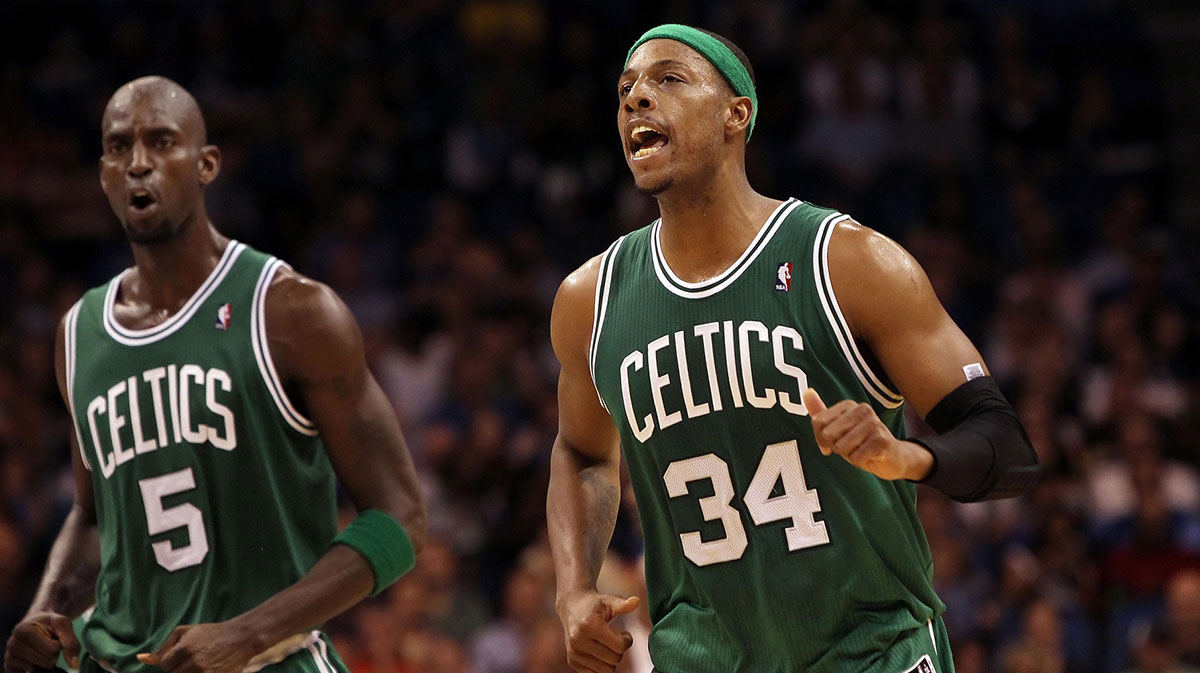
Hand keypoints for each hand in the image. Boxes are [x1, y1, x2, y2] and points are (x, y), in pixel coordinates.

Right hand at [5, 612, 80, 672]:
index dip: (58, 645)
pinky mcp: (10, 669)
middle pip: (46, 661)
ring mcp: (9, 658)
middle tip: (46, 644)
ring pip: (38, 670)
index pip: (52, 650)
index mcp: (22, 630)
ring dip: (45, 663)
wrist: (35, 624)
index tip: (51, 636)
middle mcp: (12, 645)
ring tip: (40, 650)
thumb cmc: (50, 623)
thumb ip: (71, 642)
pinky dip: (39, 670)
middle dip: (52, 655)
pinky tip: (36, 660)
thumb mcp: (63, 625)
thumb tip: (74, 665)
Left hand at [137, 622, 262, 672]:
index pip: (164, 665)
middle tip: (191, 660)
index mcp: (183, 650)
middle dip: (178, 669)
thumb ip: (163, 647)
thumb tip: (142, 659)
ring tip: (199, 664)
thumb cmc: (211, 633)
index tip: (183, 654)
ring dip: (188, 672)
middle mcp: (193, 664)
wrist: (240, 639)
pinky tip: (206, 667)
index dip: (171, 660)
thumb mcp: (185, 632)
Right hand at [556, 590, 638, 672]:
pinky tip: (600, 652)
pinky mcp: (572, 661)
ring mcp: (574, 652)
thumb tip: (636, 601)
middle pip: (614, 659)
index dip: (627, 640)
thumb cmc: (594, 604)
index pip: (619, 646)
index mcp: (589, 625)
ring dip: (611, 660)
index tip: (625, 633)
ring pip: (606, 670)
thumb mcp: (609, 601)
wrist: (571, 607)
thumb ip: (623, 604)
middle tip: (616, 639)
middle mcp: (579, 640)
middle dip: (619, 650)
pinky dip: (601, 666)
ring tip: (608, 646)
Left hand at [803, 388, 931, 480]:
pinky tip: (870, 456)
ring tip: (861, 450)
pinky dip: (859, 461)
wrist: (892, 458)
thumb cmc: (861, 442)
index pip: (818, 422)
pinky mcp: (882, 441)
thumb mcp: (838, 428)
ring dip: (849, 454)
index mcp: (849, 405)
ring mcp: (874, 424)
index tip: (834, 441)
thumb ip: (821, 413)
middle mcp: (862, 410)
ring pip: (841, 447)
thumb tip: (807, 392)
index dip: (821, 438)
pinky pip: (855, 457)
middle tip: (851, 446)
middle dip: (835, 446)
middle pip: (828, 434)